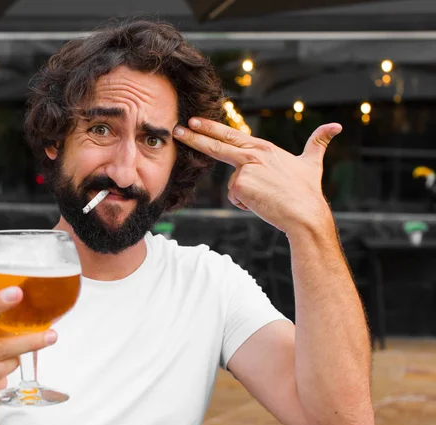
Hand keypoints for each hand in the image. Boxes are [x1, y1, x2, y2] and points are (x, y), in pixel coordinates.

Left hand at [173, 118, 340, 234]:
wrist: (305, 214)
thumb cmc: (306, 191)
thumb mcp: (312, 163)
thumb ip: (318, 143)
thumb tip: (336, 127)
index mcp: (263, 147)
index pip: (231, 135)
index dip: (211, 128)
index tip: (194, 121)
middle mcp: (252, 154)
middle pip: (217, 144)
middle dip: (195, 136)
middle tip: (178, 129)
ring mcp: (245, 169)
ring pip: (234, 185)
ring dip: (247, 196)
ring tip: (267, 197)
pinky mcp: (240, 184)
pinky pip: (236, 198)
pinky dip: (247, 205)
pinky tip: (261, 203)